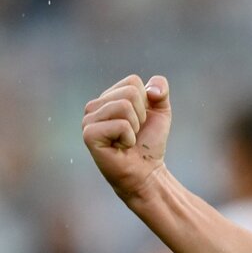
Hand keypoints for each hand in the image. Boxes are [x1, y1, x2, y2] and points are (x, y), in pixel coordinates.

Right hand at [82, 74, 171, 199]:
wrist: (146, 171)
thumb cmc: (149, 142)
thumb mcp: (161, 111)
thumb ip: (160, 90)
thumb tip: (152, 89)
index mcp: (108, 97)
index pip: (133, 81)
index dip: (146, 102)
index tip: (141, 120)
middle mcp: (94, 106)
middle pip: (130, 92)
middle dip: (141, 115)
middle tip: (134, 132)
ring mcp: (88, 120)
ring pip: (124, 105)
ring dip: (135, 126)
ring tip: (127, 139)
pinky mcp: (89, 135)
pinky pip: (120, 124)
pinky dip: (129, 137)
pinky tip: (121, 147)